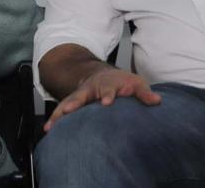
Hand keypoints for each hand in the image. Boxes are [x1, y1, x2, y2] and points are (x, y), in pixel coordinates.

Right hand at [44, 67, 160, 131]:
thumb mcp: (136, 83)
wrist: (105, 76)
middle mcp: (92, 88)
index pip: (109, 89)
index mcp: (109, 84)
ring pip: (69, 102)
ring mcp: (82, 95)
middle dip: (77, 102)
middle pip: (83, 95)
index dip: (108, 95)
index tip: (106, 102)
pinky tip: (48, 129)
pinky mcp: (74, 103)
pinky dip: (55, 119)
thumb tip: (157, 100)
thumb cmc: (123, 82)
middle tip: (70, 110)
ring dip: (61, 112)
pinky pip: (63, 110)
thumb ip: (144, 93)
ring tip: (53, 123)